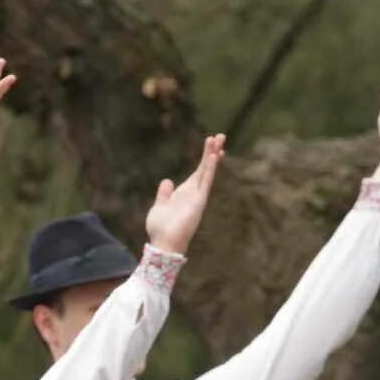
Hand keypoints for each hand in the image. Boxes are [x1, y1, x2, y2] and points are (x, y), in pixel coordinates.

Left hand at [144, 133, 225, 255]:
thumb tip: (167, 181)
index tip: (212, 145)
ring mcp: (198, 196)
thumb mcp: (159, 207)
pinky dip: (210, 168)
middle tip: (220, 136)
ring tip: (219, 138)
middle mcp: (194, 193)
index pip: (198, 172)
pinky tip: (214, 156)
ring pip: (208, 171)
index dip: (205, 159)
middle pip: (206, 168)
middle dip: (213, 152)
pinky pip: (206, 181)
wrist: (164, 243)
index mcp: (185, 193)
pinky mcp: (199, 201)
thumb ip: (164, 194)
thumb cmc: (161, 229)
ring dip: (213, 155)